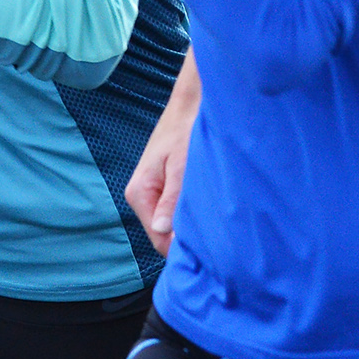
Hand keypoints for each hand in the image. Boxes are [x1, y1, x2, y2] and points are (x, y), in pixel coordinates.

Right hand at [125, 51, 198, 254]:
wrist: (190, 105)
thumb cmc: (186, 131)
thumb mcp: (181, 167)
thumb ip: (171, 200)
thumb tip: (163, 231)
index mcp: (139, 193)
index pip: (158, 238)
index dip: (181, 248)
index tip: (210, 252)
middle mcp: (141, 196)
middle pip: (164, 234)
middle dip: (187, 238)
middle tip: (218, 239)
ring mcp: (153, 192)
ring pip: (172, 223)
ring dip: (191, 225)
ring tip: (216, 223)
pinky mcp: (165, 187)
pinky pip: (176, 211)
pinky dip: (191, 213)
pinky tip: (209, 210)